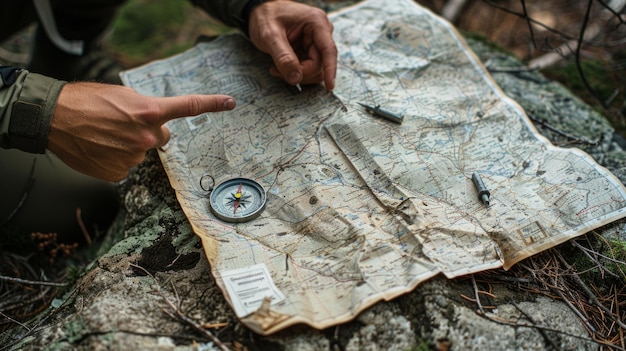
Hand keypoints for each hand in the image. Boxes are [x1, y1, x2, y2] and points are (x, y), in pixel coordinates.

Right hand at [48, 82, 235, 181]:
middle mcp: (147, 137)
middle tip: (121, 123)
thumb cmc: (85, 100)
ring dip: (128, 144)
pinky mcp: (120, 172)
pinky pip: (126, 165)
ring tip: (104, 133)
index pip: (189, 107)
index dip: (212, 103)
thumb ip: (147, 108)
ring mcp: (134, 157)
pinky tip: (100, 148)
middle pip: (161, 137)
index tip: (230, 102)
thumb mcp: (122, 95)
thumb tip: (158, 121)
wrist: (53, 118)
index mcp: (150, 112)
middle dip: (148, 131)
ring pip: (141, 151)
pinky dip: (116, 158)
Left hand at [248, 1, 336, 89]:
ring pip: (314, 69)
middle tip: (278, 70)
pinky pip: (307, 69)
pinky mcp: (309, 51)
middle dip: (300, 72)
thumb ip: (283, 57)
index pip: (328, 50)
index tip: (330, 85)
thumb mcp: (270, 35)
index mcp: (316, 22)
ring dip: (296, 73)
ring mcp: (315, 43)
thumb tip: (296, 78)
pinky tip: (279, 66)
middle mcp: (320, 32)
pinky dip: (294, 72)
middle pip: (319, 64)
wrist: (260, 11)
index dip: (330, 69)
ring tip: (276, 67)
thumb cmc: (265, 16)